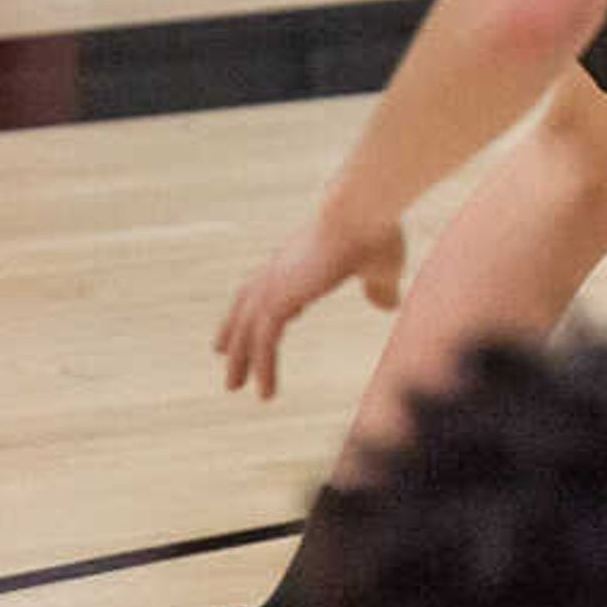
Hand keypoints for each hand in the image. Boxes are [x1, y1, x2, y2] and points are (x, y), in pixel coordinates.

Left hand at [216, 210, 404, 399]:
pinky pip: (263, 344)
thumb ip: (379, 287)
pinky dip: (263, 370)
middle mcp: (278, 268)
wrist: (362, 212)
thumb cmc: (375, 231)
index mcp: (297, 255)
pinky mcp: (277, 301)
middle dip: (234, 331)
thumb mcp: (381, 266)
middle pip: (245, 306)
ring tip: (233, 385)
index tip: (270, 324)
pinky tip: (265, 394)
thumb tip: (385, 306)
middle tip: (221, 353)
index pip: (271, 283)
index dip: (270, 305)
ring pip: (247, 331)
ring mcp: (273, 284)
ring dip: (240, 359)